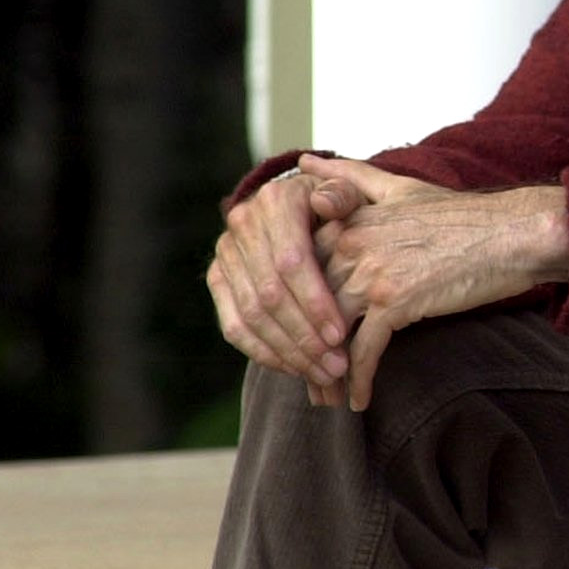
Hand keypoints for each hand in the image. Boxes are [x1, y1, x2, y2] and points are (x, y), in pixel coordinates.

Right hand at [206, 156, 372, 403]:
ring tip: (323, 375)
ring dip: (287, 352)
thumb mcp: (351, 192)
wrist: (303, 204)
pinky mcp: (217, 279)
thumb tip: (326, 205)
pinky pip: (233, 325)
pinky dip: (263, 353)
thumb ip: (345, 196)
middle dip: (304, 337)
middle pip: (270, 294)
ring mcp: (225, 253)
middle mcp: (242, 224)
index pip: (292, 262)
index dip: (314, 302)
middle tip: (336, 368)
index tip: (342, 335)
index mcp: (276, 200)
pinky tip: (293, 369)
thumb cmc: (341, 204)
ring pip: (250, 315)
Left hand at [302, 155, 568, 411]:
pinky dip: (357, 381)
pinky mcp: (396, 302)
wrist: (512, 232)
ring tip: (322, 398)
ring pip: (328, 332)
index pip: (300, 272)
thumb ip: (350, 177)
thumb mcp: (400, 187)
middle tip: (299, 377)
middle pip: (309, 307)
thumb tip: (304, 161)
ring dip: (323, 372)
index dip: (293, 308)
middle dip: (301, 346)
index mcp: (349, 222)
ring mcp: (372, 274)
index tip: (288, 334)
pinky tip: (357, 402)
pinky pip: (364, 351)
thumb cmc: (463, 214)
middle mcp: (352, 246)